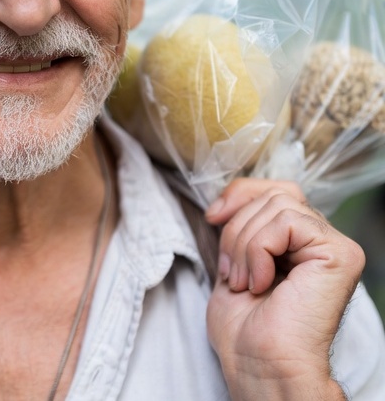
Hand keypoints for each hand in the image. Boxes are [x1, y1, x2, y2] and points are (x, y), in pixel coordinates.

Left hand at [205, 178, 363, 400]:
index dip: (239, 195)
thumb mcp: (233, 262)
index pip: (273, 190)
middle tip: (231, 273)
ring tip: (244, 283)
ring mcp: (333, 246)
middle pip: (272, 195)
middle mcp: (321, 240)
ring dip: (243, 245)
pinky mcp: (339, 254)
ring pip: (276, 206)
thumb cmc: (244, 328)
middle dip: (235, 230)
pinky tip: (261, 284)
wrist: (258, 364)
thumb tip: (224, 201)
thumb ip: (239, 227)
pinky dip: (259, 251)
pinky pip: (287, 223)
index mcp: (298, 242)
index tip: (212, 217)